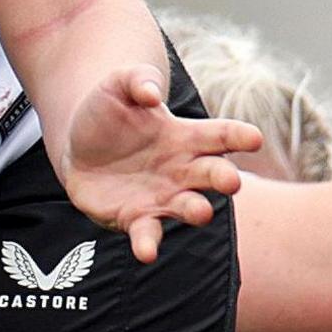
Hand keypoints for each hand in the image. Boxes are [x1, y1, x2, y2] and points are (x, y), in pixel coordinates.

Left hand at [54, 61, 255, 261]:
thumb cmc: (108, 112)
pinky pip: (148, 234)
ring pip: (188, 208)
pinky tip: (147, 252)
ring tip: (201, 212)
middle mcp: (182, 170)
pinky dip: (149, 244)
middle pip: (213, 174)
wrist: (76, 146)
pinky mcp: (136, 219)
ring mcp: (162, 197)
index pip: (221, 135)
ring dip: (196, 211)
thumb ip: (137, 80)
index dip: (239, 136)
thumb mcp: (118, 85)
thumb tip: (151, 93)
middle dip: (224, 178)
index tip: (254, 139)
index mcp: (186, 136)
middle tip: (231, 181)